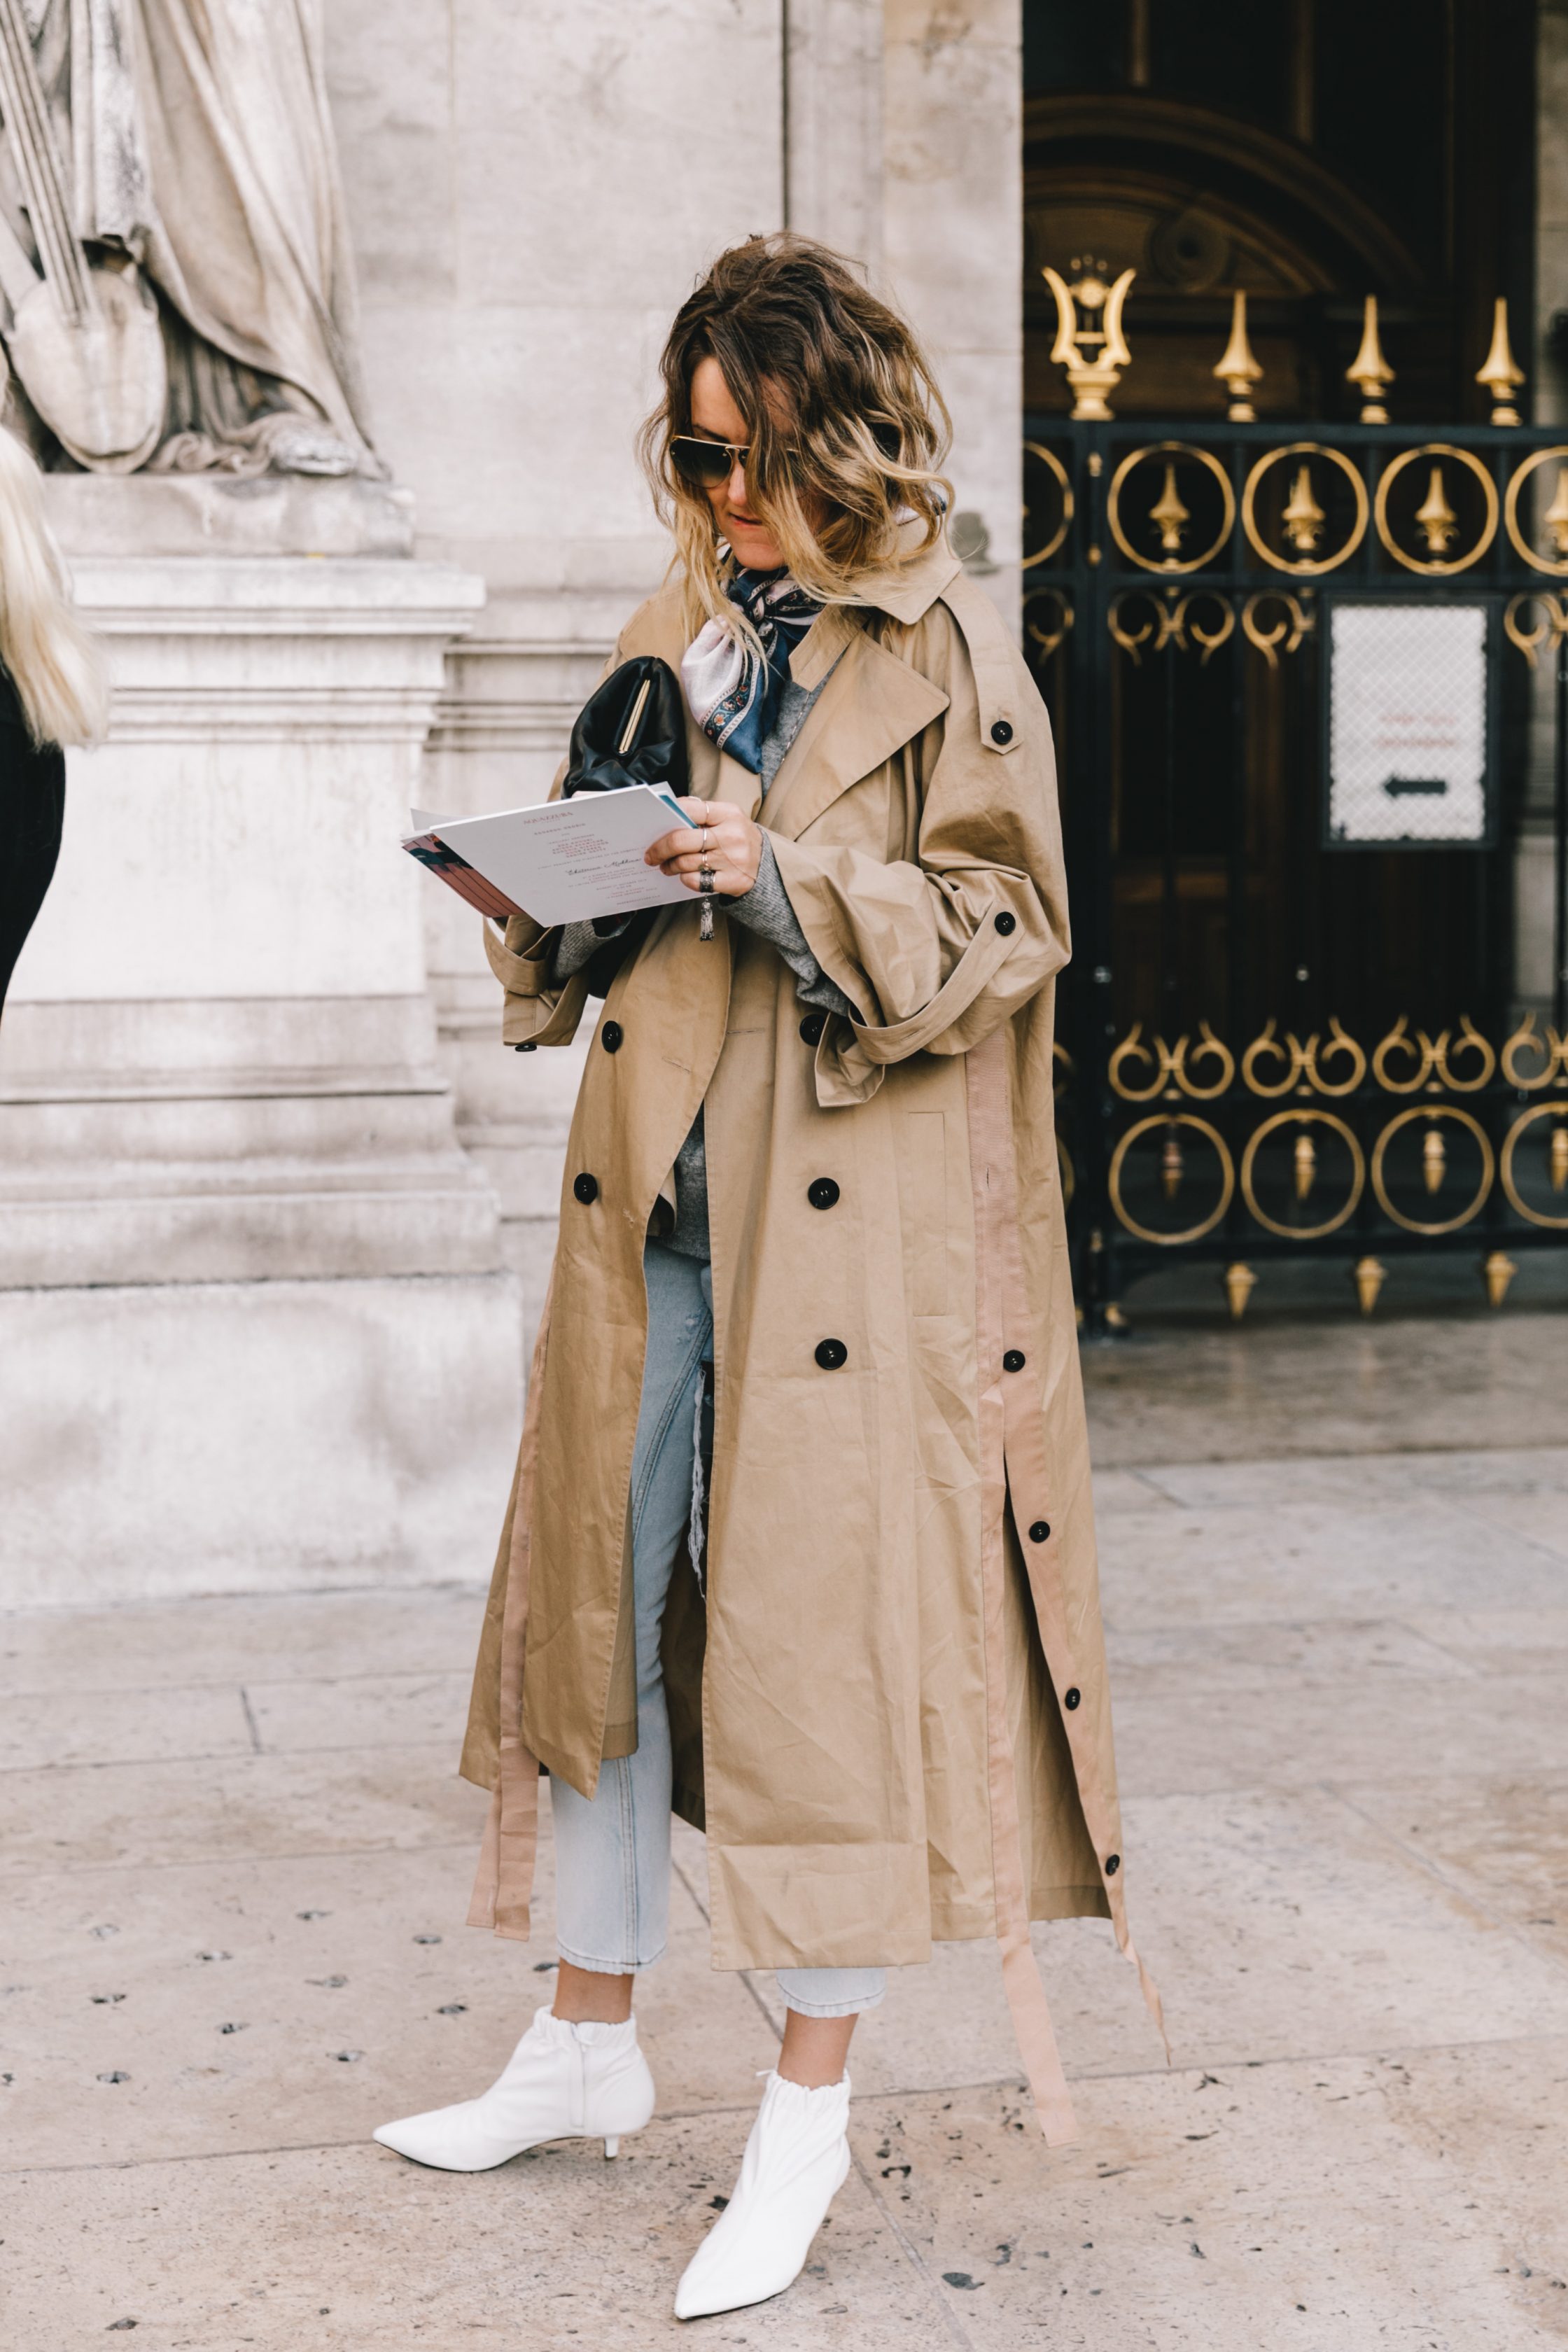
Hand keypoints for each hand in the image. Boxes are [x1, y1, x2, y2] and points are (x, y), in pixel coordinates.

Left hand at [644, 798, 762, 897]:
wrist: (767, 866)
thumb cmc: (738, 838)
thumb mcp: (728, 818)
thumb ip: (702, 814)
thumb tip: (669, 814)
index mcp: (729, 813)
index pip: (690, 809)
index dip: (669, 815)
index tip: (655, 824)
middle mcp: (731, 835)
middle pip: (681, 840)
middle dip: (660, 849)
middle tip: (651, 855)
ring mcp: (732, 859)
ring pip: (685, 862)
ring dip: (669, 866)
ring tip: (666, 866)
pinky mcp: (732, 881)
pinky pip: (695, 881)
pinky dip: (685, 879)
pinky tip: (685, 876)